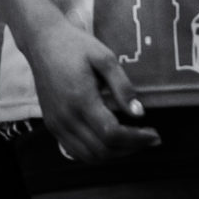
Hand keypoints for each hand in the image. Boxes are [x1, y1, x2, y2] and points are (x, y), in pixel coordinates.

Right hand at [23, 19, 159, 162]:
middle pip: (101, 150)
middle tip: (148, 139)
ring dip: (114, 154)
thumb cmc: (76, 45)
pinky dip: (95, 153)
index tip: (154, 135)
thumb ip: (122, 86)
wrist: (43, 42)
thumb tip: (139, 113)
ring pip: (88, 156)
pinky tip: (110, 142)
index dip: (136, 139)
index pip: (111, 134)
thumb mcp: (105, 57)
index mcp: (81, 100)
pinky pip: (75, 151)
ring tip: (133, 142)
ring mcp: (56, 124)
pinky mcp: (52, 125)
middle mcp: (66, 118)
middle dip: (129, 149)